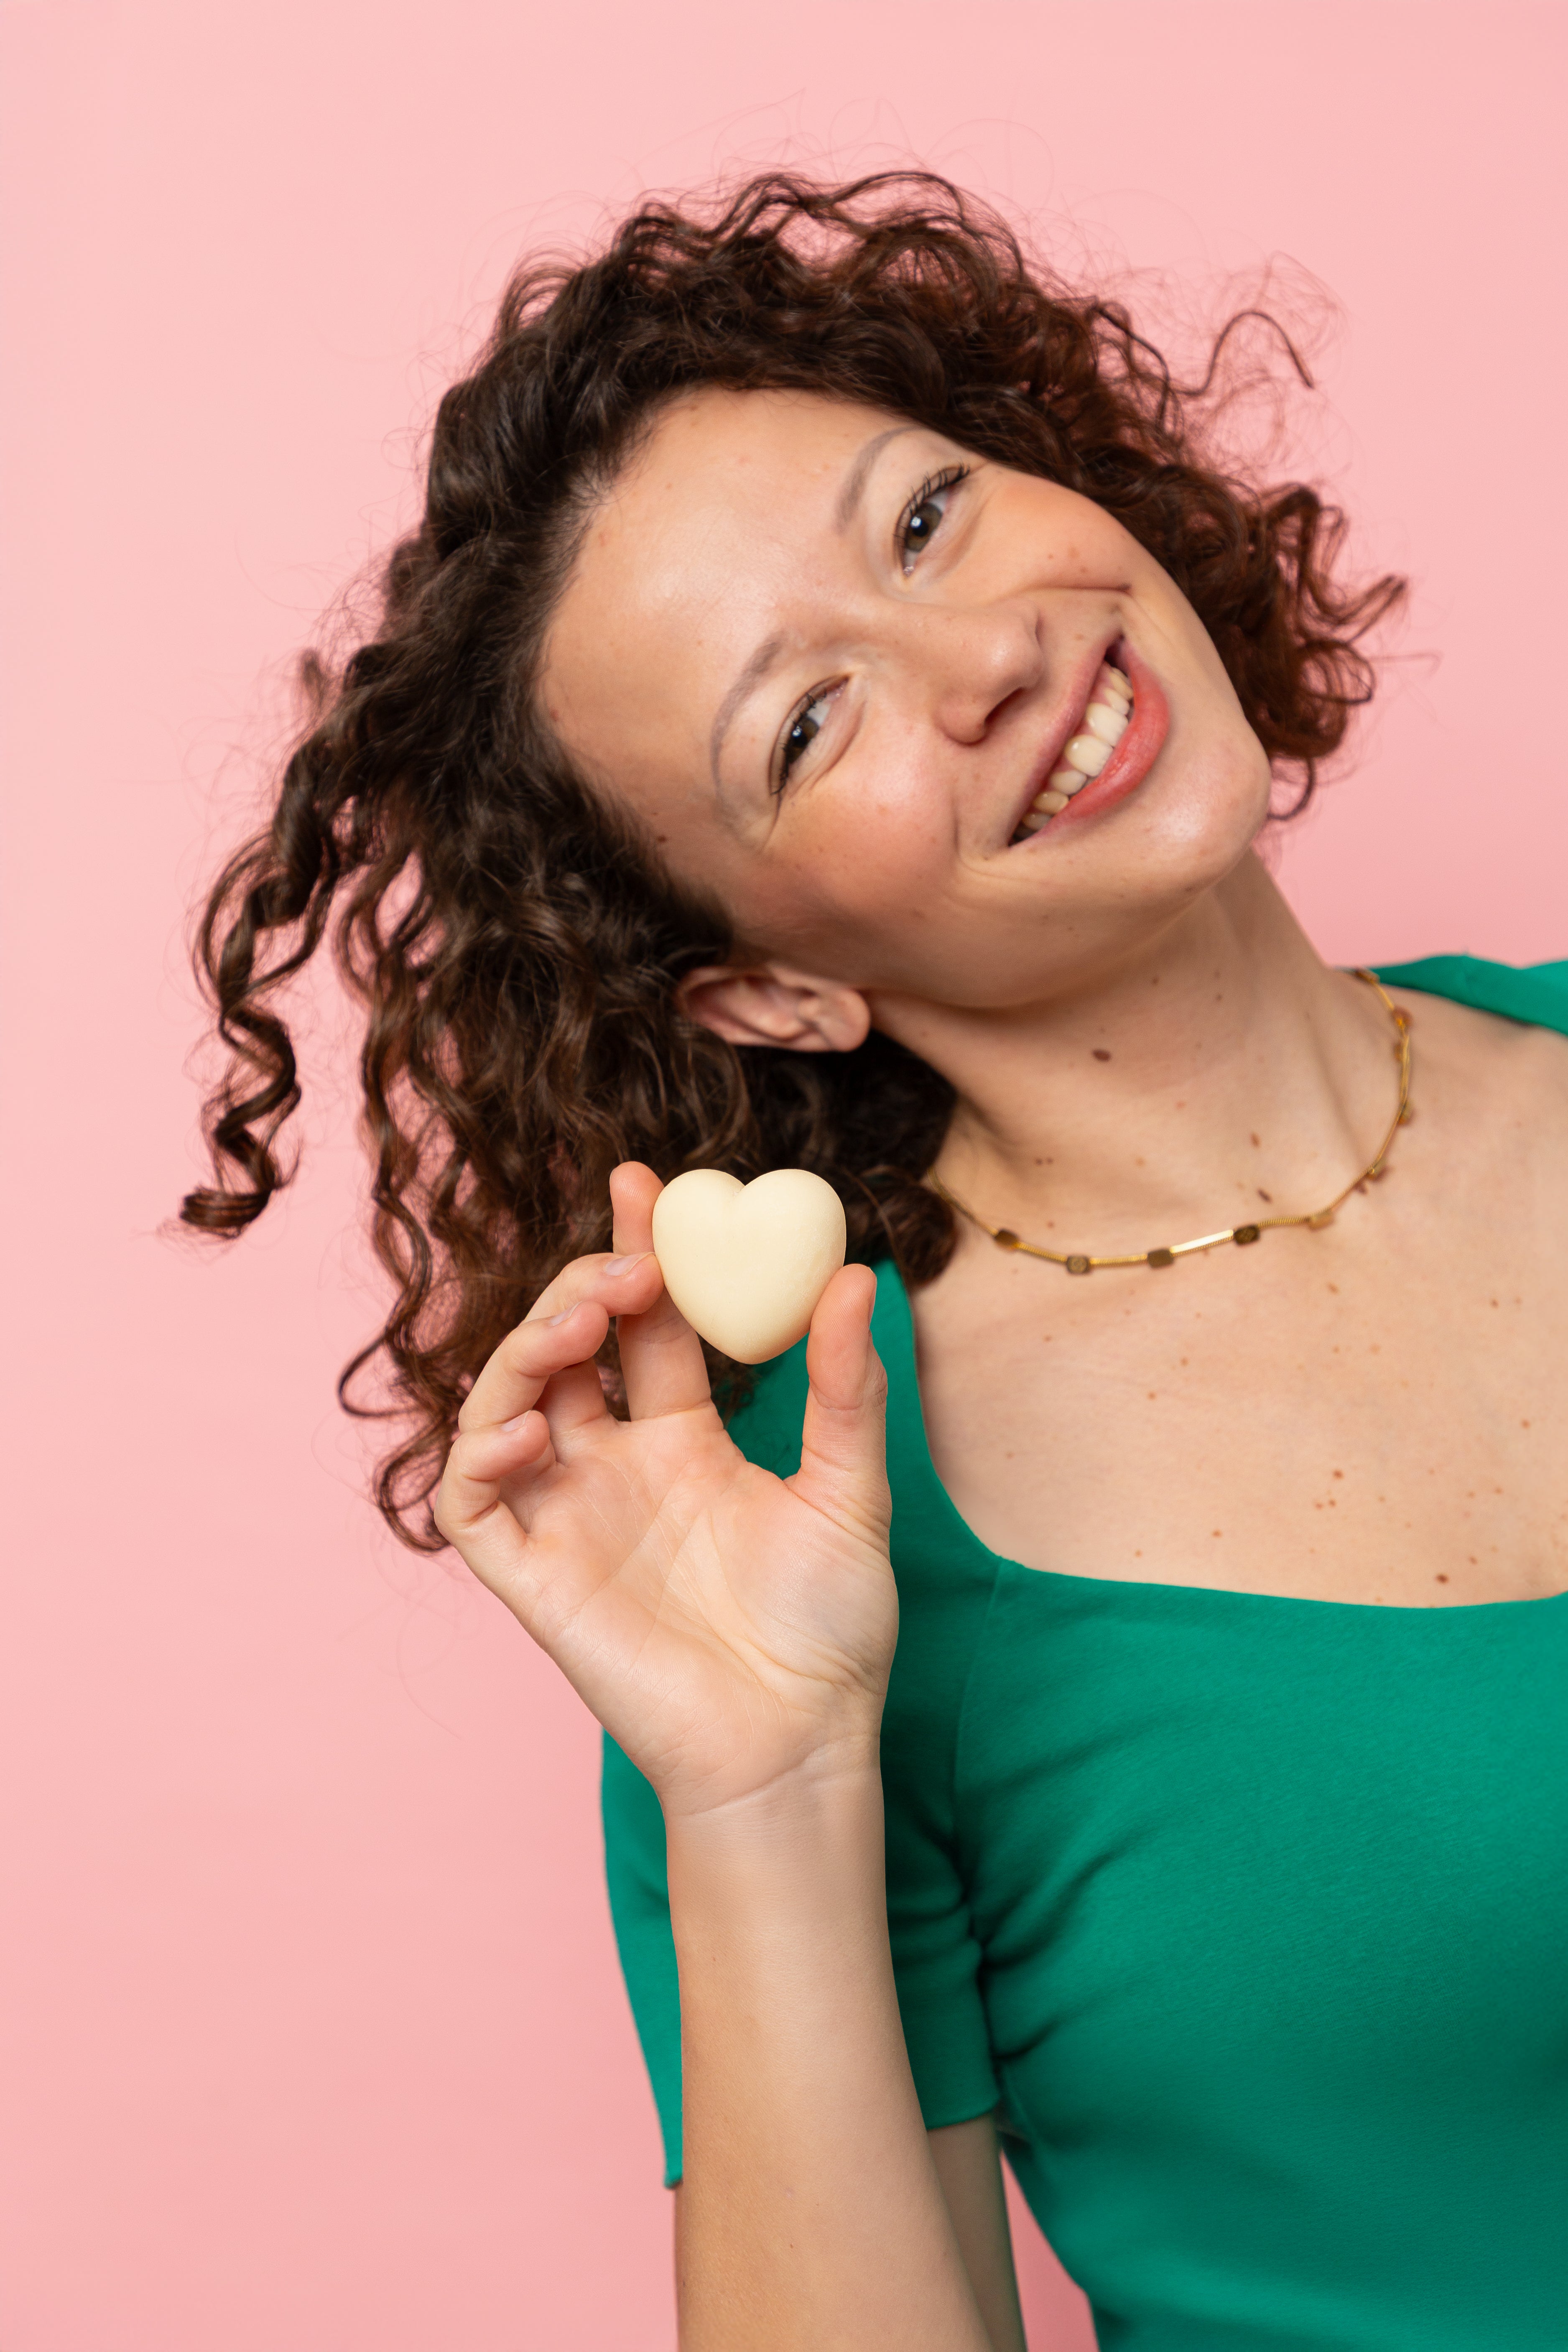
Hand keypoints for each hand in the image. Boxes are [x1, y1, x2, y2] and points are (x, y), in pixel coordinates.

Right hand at [434, 1163, 894, 1819]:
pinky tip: (531, 1424)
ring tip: (582, 1321)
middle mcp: (616, 1471)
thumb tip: (854, 1275)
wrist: (803, 1746)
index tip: (642, 1182)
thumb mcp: (851, 1491)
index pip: (643, 1327)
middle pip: (566, 1350)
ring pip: (505, 1405)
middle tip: (630, 1265)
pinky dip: (482, 1452)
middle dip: (582, 1289)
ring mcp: (569, 1520)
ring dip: (529, 1348)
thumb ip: (847, 1388)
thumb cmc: (830, 1633)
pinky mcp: (536, 1579)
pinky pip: (473, 1504)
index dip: (635, 1252)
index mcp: (684, 1444)